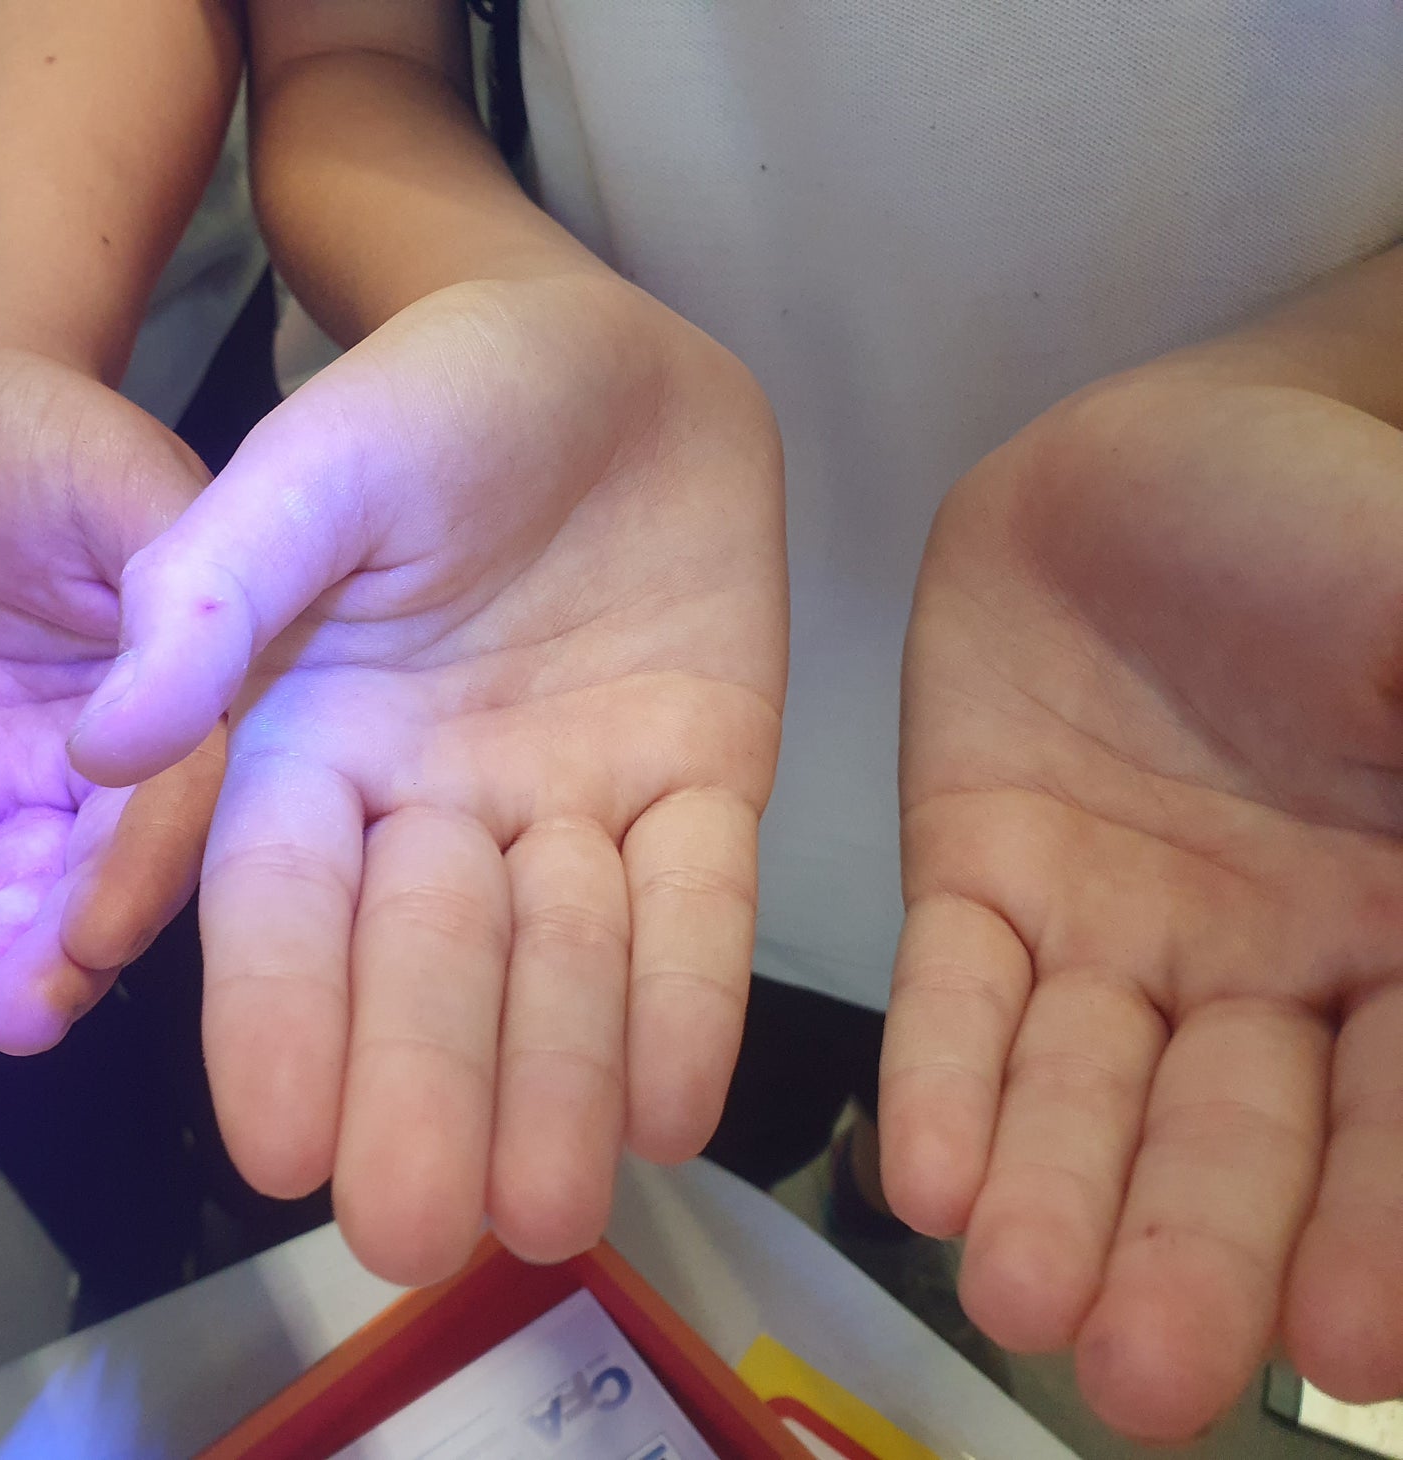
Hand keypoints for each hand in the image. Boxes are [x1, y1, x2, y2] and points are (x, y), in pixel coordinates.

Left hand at [0, 350, 220, 1052]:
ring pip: (9, 893)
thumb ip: (178, 611)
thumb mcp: (138, 497)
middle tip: (0, 1020)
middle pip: (92, 881)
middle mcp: (119, 772)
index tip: (89, 941)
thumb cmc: (53, 435)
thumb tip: (170, 736)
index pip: (176, 815)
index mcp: (196, 711)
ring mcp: (24, 785)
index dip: (136, 880)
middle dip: (50, 955)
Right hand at [68, 274, 787, 1283]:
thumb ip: (214, 591)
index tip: (273, 1151)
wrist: (604, 352)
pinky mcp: (698, 783)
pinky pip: (695, 905)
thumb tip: (103, 746)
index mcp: (309, 749)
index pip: (280, 911)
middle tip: (417, 1233)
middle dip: (419, 1092)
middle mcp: (433, 807)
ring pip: (562, 962)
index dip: (277, 1025)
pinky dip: (686, 997)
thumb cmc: (430, 399)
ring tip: (548, 1207)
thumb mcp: (315, 468)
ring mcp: (572, 803)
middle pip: (422, 969)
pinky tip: (675, 1106)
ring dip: (556, 1082)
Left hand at [883, 371, 1402, 1436]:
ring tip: (1019, 1301)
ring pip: (1087, 1087)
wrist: (1165, 450)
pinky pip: (959, 991)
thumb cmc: (1341, 524)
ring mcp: (1117, 929)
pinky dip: (943, 1081)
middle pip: (1237, 1136)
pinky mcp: (980, 875)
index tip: (1352, 1346)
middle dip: (1196, 1251)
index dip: (1382, 1218)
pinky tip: (927, 1176)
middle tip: (1140, 1377)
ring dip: (1056, 1195)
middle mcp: (1269, 968)